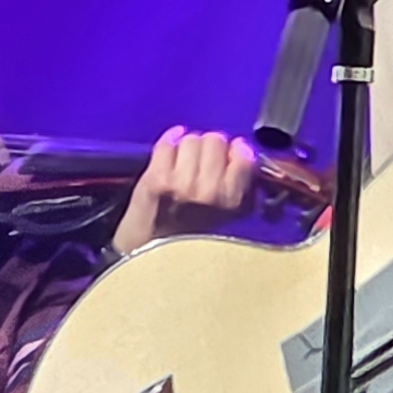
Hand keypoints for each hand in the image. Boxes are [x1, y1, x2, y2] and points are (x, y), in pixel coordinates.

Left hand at [114, 128, 260, 253]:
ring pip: (190, 139)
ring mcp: (181, 183)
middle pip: (215, 140)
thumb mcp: (229, 216)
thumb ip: (242, 185)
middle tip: (201, 163)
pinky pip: (167, 143)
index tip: (227, 156)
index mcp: (232, 201)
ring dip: (187, 148)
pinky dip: (168, 145)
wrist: (149, 254)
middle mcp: (210, 191)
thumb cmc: (189, 235)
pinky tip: (168, 157)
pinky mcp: (156, 178)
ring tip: (183, 166)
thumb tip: (242, 149)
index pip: (243, 153)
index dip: (234, 150)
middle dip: (209, 147)